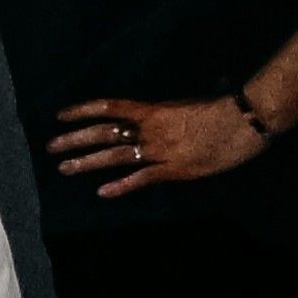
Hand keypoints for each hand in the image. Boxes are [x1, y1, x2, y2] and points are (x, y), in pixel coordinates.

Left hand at [43, 90, 268, 193]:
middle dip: (75, 140)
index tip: (60, 115)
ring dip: (87, 162)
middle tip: (50, 147)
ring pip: (115, 156)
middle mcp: (150, 129)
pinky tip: (102, 192)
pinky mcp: (175, 169)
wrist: (248, 118)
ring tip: (63, 168)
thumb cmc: (223, 109)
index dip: (82, 111)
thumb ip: (165, 114)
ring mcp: (161, 150)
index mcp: (153, 110)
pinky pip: (143, 178)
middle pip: (104, 133)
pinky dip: (122, 185)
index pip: (109, 107)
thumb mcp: (187, 106)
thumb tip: (148, 117)